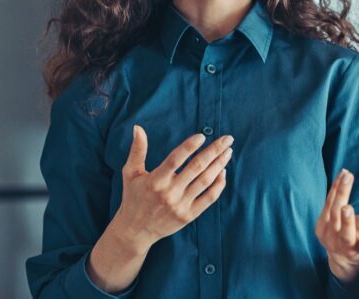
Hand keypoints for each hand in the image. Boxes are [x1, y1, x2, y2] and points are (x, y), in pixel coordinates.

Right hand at [112, 125, 232, 250]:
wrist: (135, 231)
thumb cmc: (133, 198)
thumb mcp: (130, 173)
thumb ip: (137, 150)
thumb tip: (138, 128)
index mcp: (155, 180)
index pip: (175, 159)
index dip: (189, 146)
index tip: (202, 136)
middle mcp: (169, 192)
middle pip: (196, 167)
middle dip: (214, 151)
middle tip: (227, 139)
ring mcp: (180, 205)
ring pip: (205, 181)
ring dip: (219, 165)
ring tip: (228, 152)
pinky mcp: (189, 216)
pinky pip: (209, 198)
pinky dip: (218, 184)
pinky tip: (223, 172)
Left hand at [315, 169, 358, 282]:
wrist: (344, 256)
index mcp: (347, 246)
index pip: (346, 234)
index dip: (346, 221)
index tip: (347, 208)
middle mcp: (332, 239)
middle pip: (336, 214)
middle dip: (342, 194)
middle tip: (347, 178)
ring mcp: (324, 230)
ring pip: (330, 205)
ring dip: (338, 186)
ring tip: (346, 173)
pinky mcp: (321, 221)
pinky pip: (328, 201)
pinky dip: (335, 187)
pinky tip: (342, 174)